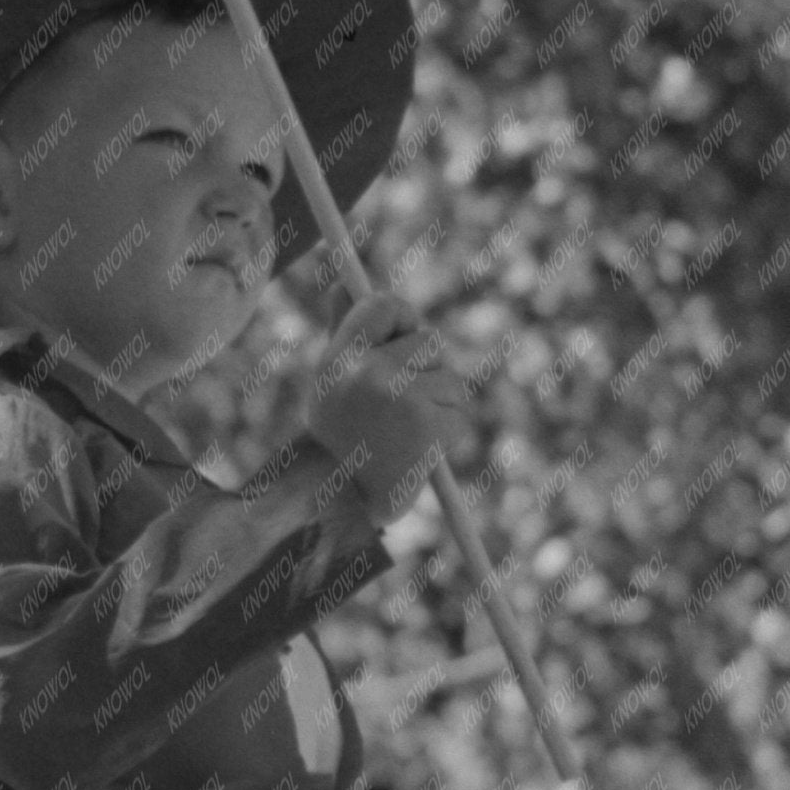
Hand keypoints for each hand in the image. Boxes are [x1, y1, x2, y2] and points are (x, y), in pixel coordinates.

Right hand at [307, 292, 474, 526]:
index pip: (384, 304)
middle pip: (429, 342)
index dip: (403, 318)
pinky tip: (417, 453)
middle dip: (426, 370)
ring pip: (451, 380)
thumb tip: (341, 284)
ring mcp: (399, 398)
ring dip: (440, 406)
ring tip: (406, 434)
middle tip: (399, 406)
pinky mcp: (426, 426)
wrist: (340, 505)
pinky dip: (447, 434)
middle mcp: (367, 371)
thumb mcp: (331, 383)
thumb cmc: (338, 440)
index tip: (403, 338)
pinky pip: (458, 414)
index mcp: (340, 357)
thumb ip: (343, 333)